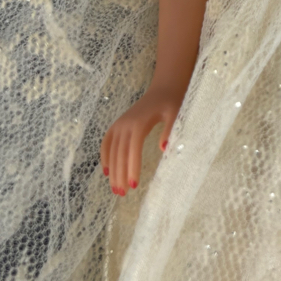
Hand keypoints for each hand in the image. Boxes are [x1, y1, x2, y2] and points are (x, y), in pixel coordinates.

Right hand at [99, 82, 185, 196]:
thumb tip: (164, 148)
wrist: (164, 87)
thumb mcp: (176, 114)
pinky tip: (106, 170)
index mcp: (139, 123)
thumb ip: (170, 130)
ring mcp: (119, 124)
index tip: (134, 185)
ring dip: (112, 170)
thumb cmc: (172, 102)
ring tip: (115, 189)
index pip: (132, 150)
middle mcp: (125, 124)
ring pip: (112, 150)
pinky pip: (107, 142)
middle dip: (120, 174)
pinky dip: (105, 156)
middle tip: (122, 194)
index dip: (132, 168)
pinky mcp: (118, 124)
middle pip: (119, 153)